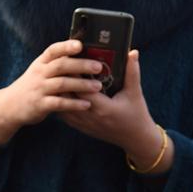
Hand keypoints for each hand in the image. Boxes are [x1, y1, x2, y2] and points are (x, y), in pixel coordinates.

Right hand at [0, 39, 103, 144]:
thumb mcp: (41, 71)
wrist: (10, 105)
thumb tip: (83, 54)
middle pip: (61, 66)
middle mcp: (40, 73)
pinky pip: (59, 104)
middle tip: (99, 67)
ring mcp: (39, 89)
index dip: (66, 46)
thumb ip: (57, 64)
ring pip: (62, 84)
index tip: (80, 44)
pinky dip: (74, 104)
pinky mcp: (40, 105)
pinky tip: (87, 104)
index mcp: (41, 62)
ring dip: (81, 85)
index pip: (53, 50)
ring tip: (98, 86)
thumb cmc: (33, 86)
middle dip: (81, 65)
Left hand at [61, 50, 173, 173]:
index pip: (82, 89)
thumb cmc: (136, 115)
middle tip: (58, 65)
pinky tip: (59, 92)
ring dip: (59, 92)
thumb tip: (132, 52)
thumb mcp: (135, 93)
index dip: (74, 75)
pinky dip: (61, 103)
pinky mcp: (82, 128)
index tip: (70, 59)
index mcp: (104, 109)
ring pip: (63, 107)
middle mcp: (91, 118)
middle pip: (68, 97)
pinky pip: (64, 115)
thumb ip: (132, 73)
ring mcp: (84, 125)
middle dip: (63, 80)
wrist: (136, 139)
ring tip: (56, 77)